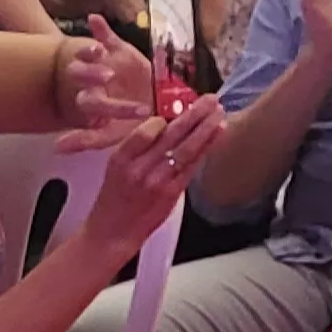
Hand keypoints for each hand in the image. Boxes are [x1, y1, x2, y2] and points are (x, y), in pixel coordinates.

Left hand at [52, 28, 156, 148]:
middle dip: (90, 74)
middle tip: (107, 77)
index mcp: (92, 103)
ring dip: (91, 51)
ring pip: (91, 55)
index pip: (90, 101)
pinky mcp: (119, 49)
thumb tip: (56, 147)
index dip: (107, 105)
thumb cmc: (136, 123)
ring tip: (99, 51)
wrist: (163, 103)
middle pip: (81, 74)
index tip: (132, 110)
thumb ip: (88, 140)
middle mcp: (94, 82)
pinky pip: (107, 36)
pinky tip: (94, 19)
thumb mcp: (114, 136)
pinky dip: (100, 27)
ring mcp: (105, 64)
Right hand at [80, 103, 223, 250]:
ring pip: (186, 149)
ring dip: (206, 128)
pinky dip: (206, 148)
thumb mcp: (116, 167)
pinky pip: (192, 166)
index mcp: (121, 158)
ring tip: (219, 112)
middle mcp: (138, 168)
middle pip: (170, 136)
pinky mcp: (171, 193)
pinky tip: (218, 134)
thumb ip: (138, 147)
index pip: (145, 131)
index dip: (165, 118)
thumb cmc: (115, 197)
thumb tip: (166, 123)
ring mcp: (157, 181)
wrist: (112, 232)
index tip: (178, 108)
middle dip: (193, 114)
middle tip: (211, 99)